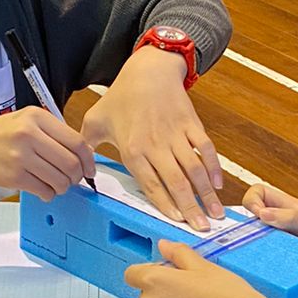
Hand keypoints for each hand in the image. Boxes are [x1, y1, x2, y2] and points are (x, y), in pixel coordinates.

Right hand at [0, 107, 93, 200]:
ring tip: (54, 185)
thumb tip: (80, 155)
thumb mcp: (21, 122)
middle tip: (72, 180)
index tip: (89, 169)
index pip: (77, 141)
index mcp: (36, 117)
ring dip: (62, 187)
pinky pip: (44, 190)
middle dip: (77, 177)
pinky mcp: (13, 175)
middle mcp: (30, 133)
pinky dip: (48, 194)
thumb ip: (49, 134)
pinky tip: (42, 190)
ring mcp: (21, 155)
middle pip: (71, 162)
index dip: (88, 160)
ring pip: (60, 179)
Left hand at [79, 47, 223, 229]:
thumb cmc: (121, 95)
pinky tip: (217, 183)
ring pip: (194, 169)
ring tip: (215, 214)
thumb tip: (80, 172)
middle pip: (176, 182)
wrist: (148, 69)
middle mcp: (156, 145)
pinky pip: (206, 149)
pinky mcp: (191, 125)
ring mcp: (176, 135)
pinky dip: (214, 166)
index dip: (165, 204)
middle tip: (201, 229)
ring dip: (206, 193)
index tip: (176, 222)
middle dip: (190, 208)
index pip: (151, 184)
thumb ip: (87, 148)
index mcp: (133, 149)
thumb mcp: (95, 120)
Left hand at [126, 242, 297, 297]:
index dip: (148, 273)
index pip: (132, 274)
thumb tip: (162, 244)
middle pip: (146, 296)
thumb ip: (177, 253)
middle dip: (162, 294)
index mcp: (154, 280)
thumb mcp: (202, 265)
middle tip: (190, 294)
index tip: (167, 275)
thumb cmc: (225, 292)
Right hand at [241, 181, 297, 255]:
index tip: (259, 216)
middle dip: (248, 226)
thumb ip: (290, 216)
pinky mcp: (270, 253)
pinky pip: (256, 251)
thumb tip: (263, 214)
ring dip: (252, 242)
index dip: (252, 201)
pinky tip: (265, 260)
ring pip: (249, 234)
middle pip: (248, 215)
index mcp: (281, 204)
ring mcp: (270, 236)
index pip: (256, 192)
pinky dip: (257, 255)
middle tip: (259, 238)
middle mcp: (272, 218)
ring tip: (264, 250)